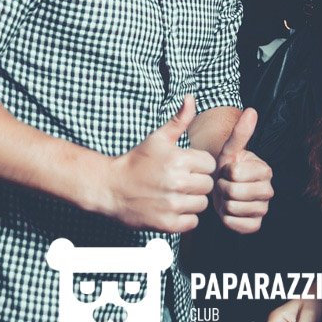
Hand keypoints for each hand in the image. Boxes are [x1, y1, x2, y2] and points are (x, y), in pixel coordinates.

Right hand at [101, 95, 216, 231]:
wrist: (111, 188)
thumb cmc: (137, 161)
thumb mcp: (157, 138)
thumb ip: (179, 119)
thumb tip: (191, 97)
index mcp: (178, 160)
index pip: (209, 164)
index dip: (198, 165)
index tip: (185, 166)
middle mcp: (177, 182)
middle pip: (208, 185)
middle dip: (196, 183)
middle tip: (179, 181)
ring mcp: (172, 204)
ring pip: (201, 204)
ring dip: (191, 200)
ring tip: (175, 194)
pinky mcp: (167, 223)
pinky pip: (192, 222)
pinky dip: (184, 218)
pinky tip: (171, 208)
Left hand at [211, 108, 272, 233]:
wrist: (222, 189)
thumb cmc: (226, 168)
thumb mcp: (230, 150)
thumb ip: (240, 133)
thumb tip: (251, 110)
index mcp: (265, 170)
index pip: (236, 173)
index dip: (224, 172)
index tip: (226, 171)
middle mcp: (269, 190)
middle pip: (234, 192)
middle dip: (222, 188)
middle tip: (223, 184)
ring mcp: (263, 209)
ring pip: (233, 208)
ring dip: (223, 203)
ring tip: (225, 196)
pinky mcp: (255, 225)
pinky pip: (235, 224)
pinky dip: (226, 218)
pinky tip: (228, 210)